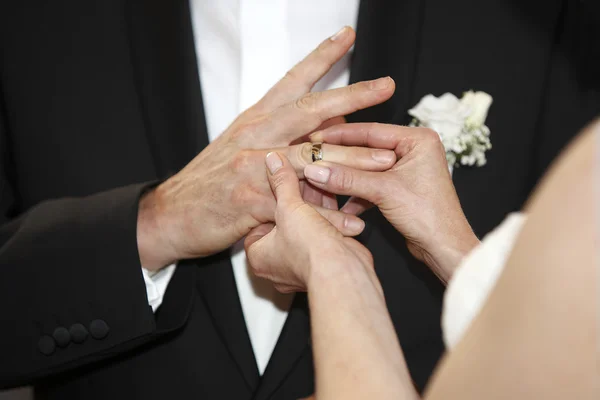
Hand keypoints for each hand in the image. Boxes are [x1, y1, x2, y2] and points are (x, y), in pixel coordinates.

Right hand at [137, 27, 396, 269]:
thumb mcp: (241, 145)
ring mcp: (252, 166)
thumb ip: (279, 134)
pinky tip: (354, 221)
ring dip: (353, 158)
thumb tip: (324, 126)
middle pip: (310, 109)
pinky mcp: (251, 201)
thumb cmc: (211, 179)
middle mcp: (256, 135)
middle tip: (385, 86)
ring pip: (311, 157)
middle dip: (352, 95)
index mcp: (255, 118)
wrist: (173, 212)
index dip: (321, 57)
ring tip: (386, 160)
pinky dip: (329, 216)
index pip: (293, 80)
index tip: (347, 36)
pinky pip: (299, 206)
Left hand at [244, 152, 373, 292]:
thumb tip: (273, 161)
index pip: (257, 222)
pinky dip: (329, 221)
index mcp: (258, 257)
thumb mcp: (289, 206)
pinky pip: (322, 237)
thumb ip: (282, 182)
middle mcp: (277, 267)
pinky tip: (335, 202)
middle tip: (302, 183)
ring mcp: (301, 267)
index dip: (270, 201)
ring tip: (321, 187)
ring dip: (314, 211)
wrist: (340, 272)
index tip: (280, 186)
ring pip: (304, 231)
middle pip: (283, 225)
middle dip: (296, 204)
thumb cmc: (308, 250)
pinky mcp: (323, 265)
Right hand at [304, 123, 479, 282]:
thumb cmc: (428, 216)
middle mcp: (413, 150)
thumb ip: (348, 178)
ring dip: (346, 178)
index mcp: (418, 139)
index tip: (316, 137)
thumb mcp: (383, 191)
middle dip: (340, 158)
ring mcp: (406, 169)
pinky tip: (339, 204)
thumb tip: (315, 169)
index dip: (340, 134)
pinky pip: (371, 184)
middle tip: (314, 156)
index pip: (371, 130)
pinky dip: (356, 193)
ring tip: (320, 180)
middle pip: (367, 149)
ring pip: (366, 169)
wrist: (444, 248)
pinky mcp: (399, 188)